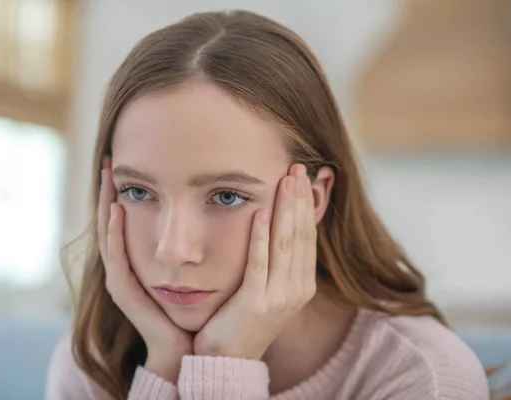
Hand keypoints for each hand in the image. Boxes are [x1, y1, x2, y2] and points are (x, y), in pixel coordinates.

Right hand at [98, 156, 192, 381]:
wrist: (189, 347)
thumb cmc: (197, 307)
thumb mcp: (197, 266)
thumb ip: (198, 241)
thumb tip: (221, 203)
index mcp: (139, 260)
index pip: (125, 218)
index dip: (123, 192)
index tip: (125, 163)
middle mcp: (125, 267)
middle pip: (110, 221)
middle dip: (107, 191)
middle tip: (108, 160)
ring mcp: (121, 279)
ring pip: (107, 234)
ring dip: (105, 204)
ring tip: (107, 176)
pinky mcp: (124, 292)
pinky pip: (116, 257)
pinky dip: (114, 233)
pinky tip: (116, 210)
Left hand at [193, 164, 316, 359]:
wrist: (228, 358)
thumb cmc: (242, 319)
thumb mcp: (267, 289)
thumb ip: (274, 262)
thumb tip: (274, 226)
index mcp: (302, 285)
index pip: (307, 236)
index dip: (306, 205)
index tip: (303, 176)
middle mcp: (297, 289)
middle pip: (300, 234)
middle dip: (299, 198)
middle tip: (297, 166)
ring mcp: (279, 297)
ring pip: (285, 243)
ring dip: (285, 209)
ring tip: (285, 179)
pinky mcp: (257, 302)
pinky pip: (259, 262)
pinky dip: (260, 236)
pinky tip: (260, 212)